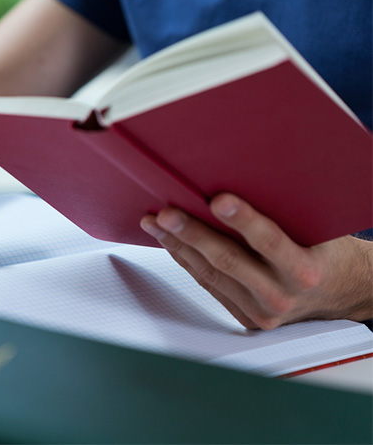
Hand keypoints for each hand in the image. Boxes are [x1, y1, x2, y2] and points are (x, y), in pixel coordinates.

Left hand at [140, 193, 372, 329]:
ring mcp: (260, 311)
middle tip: (167, 214)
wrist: (340, 291)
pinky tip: (171, 243)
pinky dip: (187, 261)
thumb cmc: (325, 252)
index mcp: (304, 270)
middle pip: (229, 261)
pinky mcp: (245, 317)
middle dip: (193, 235)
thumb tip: (240, 179)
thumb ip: (284, 214)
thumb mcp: (315, 229)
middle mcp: (281, 295)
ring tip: (156, 223)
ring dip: (178, 247)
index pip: (269, 242)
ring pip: (211, 275)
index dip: (243, 220)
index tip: (218, 199)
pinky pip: (209, 285)